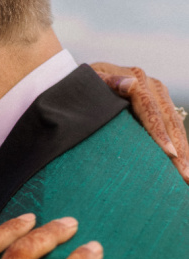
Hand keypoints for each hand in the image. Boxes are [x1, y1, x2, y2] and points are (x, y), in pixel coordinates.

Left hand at [91, 62, 188, 182]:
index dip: (161, 134)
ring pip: (176, 126)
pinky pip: (173, 128)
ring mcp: (159, 97)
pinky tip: (183, 166)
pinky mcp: (159, 107)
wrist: (83, 80)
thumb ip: (107, 83)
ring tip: (188, 178)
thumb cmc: (81, 87)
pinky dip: (180, 147)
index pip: (152, 112)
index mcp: (138, 81)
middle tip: (186, 176)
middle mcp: (153, 88)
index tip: (170, 154)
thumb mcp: (90, 83)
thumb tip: (130, 84)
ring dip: (185, 153)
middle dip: (180, 151)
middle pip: (170, 122)